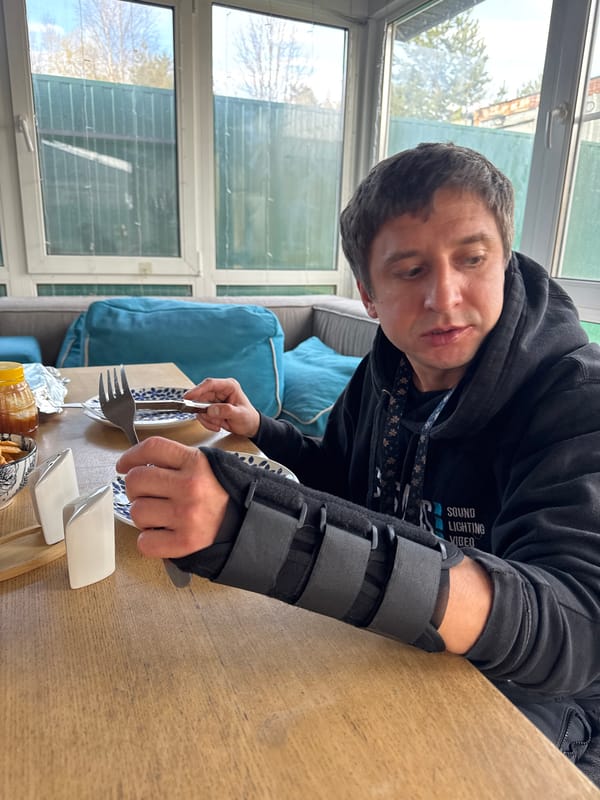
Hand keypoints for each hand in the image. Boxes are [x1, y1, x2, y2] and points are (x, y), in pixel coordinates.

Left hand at [115, 437, 228, 558]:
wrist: (249, 522)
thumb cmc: (226, 494)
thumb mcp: (208, 465)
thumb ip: (178, 460)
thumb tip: (139, 464)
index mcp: (196, 463)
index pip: (152, 448)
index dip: (131, 456)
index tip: (124, 465)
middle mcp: (190, 487)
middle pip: (136, 480)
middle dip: (136, 488)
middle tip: (147, 494)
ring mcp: (186, 515)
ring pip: (136, 511)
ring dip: (142, 514)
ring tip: (158, 514)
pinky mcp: (185, 542)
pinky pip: (145, 542)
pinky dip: (147, 539)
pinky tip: (159, 533)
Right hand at [183, 377, 259, 435]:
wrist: (249, 427)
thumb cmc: (248, 418)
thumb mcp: (240, 415)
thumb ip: (226, 411)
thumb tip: (211, 409)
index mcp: (229, 386)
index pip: (210, 384)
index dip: (198, 390)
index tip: (188, 397)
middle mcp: (220, 391)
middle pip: (202, 397)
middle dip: (206, 412)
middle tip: (214, 420)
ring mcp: (214, 399)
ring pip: (200, 407)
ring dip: (208, 419)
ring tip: (220, 423)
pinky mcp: (210, 407)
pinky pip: (202, 414)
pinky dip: (208, 422)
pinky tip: (218, 425)